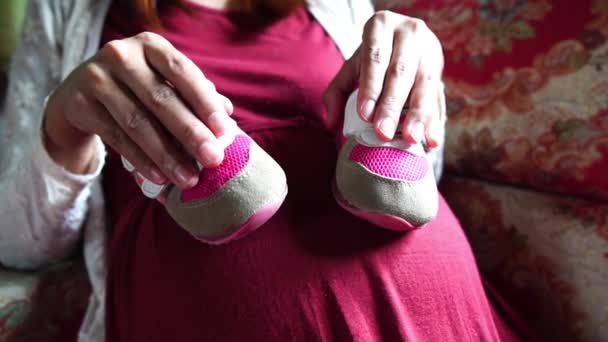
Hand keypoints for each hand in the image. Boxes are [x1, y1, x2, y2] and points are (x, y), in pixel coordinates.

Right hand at [44, 32, 234, 188]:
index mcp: (150, 45)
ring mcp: (96, 78)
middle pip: (162, 99)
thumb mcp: (161, 83)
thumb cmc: (134, 90)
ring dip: (167, 155)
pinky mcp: (79, 104)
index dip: (204, 101)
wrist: (76, 98)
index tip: (224, 130)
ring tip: (189, 179)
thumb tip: (227, 112)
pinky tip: (160, 178)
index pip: (183, 72)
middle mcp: (121, 55)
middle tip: (213, 159)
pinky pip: (117, 138)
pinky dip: (141, 160)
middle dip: (191, 133)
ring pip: (138, 123)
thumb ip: (192, 94)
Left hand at [324, 11, 443, 146]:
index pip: (375, 57)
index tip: (364, 115)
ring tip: (410, 139)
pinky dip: (435, 122)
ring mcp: (430, 50)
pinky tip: (431, 140)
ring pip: (425, 85)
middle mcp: (410, 33)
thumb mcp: (352, 67)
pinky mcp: (440, 71)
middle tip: (383, 132)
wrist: (404, 40)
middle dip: (392, 106)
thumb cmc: (373, 56)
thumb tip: (330, 123)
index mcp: (382, 26)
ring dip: (418, 115)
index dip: (371, 86)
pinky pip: (439, 98)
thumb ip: (337, 92)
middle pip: (401, 72)